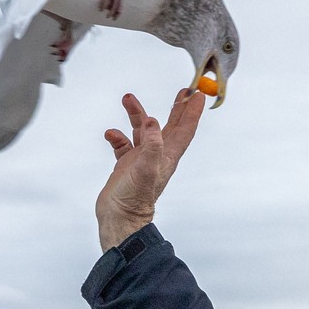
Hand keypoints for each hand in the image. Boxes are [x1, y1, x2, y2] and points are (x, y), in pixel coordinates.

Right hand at [96, 89, 204, 250]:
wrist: (118, 217)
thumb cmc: (135, 199)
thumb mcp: (146, 169)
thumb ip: (152, 145)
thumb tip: (152, 122)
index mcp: (168, 156)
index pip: (185, 130)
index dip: (192, 112)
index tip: (198, 94)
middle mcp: (157, 155)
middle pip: (170, 126)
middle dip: (176, 108)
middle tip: (183, 91)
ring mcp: (141, 159)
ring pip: (142, 130)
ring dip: (137, 114)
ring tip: (127, 99)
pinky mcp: (126, 165)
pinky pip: (123, 144)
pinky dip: (117, 136)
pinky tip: (111, 134)